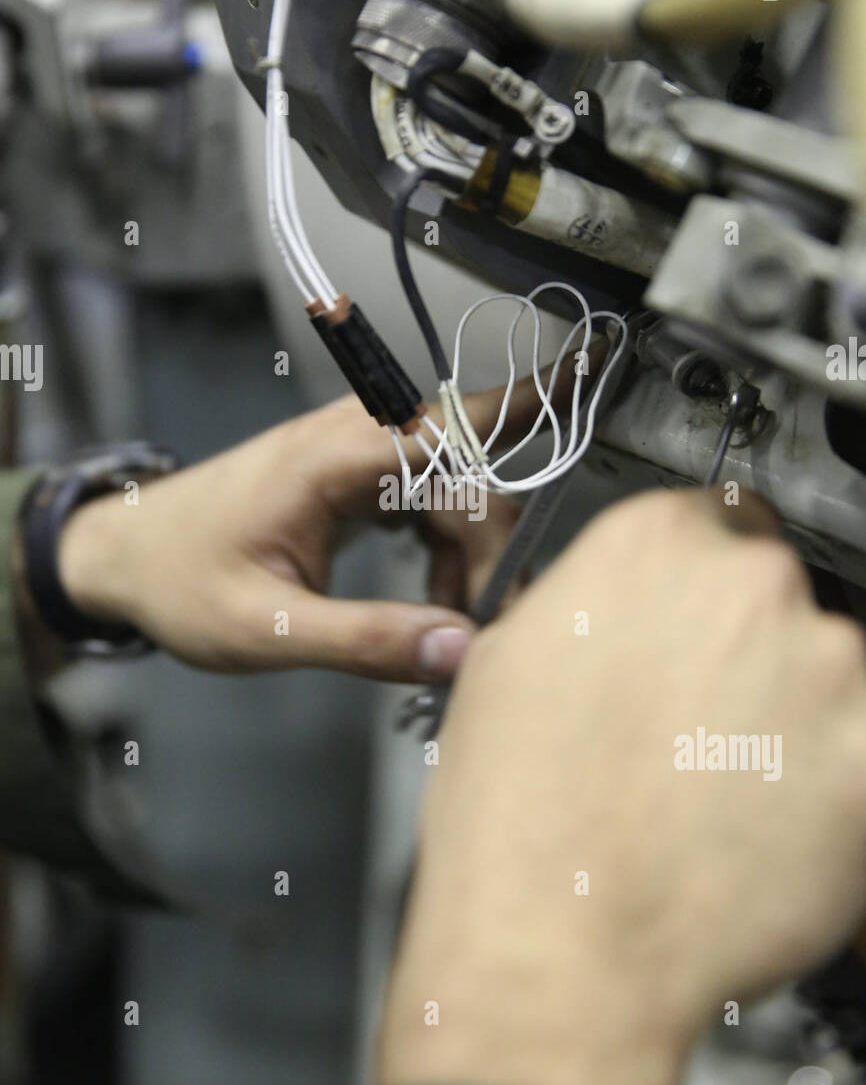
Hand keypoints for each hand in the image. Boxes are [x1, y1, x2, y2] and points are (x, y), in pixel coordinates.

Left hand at [54, 369, 584, 680]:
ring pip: (458, 480)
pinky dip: (448, 545)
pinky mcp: (359, 471)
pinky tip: (433, 596)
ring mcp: (358, 448)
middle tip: (494, 625)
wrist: (126, 554)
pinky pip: (433, 493)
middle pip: (469, 466)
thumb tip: (462, 650)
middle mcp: (353, 434)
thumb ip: (367, 641)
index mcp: (331, 456)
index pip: (457, 445)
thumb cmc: (180, 582)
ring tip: (448, 621)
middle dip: (495, 546)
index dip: (515, 468)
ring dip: (472, 550)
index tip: (540, 522)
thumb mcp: (267, 629)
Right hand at [378, 488, 865, 1084]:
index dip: (701, 582)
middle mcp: (751, 583)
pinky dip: (830, 780)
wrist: (559, 948)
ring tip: (721, 789)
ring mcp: (827, 666)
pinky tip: (764, 824)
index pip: (718, 518)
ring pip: (828, 670)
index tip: (698, 622)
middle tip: (696, 724)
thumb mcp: (509, 664)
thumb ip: (588, 604)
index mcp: (651, 542)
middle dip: (745, 649)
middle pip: (776, 593)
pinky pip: (861, 747)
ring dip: (793, 715)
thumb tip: (619, 610)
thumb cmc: (519, 820)